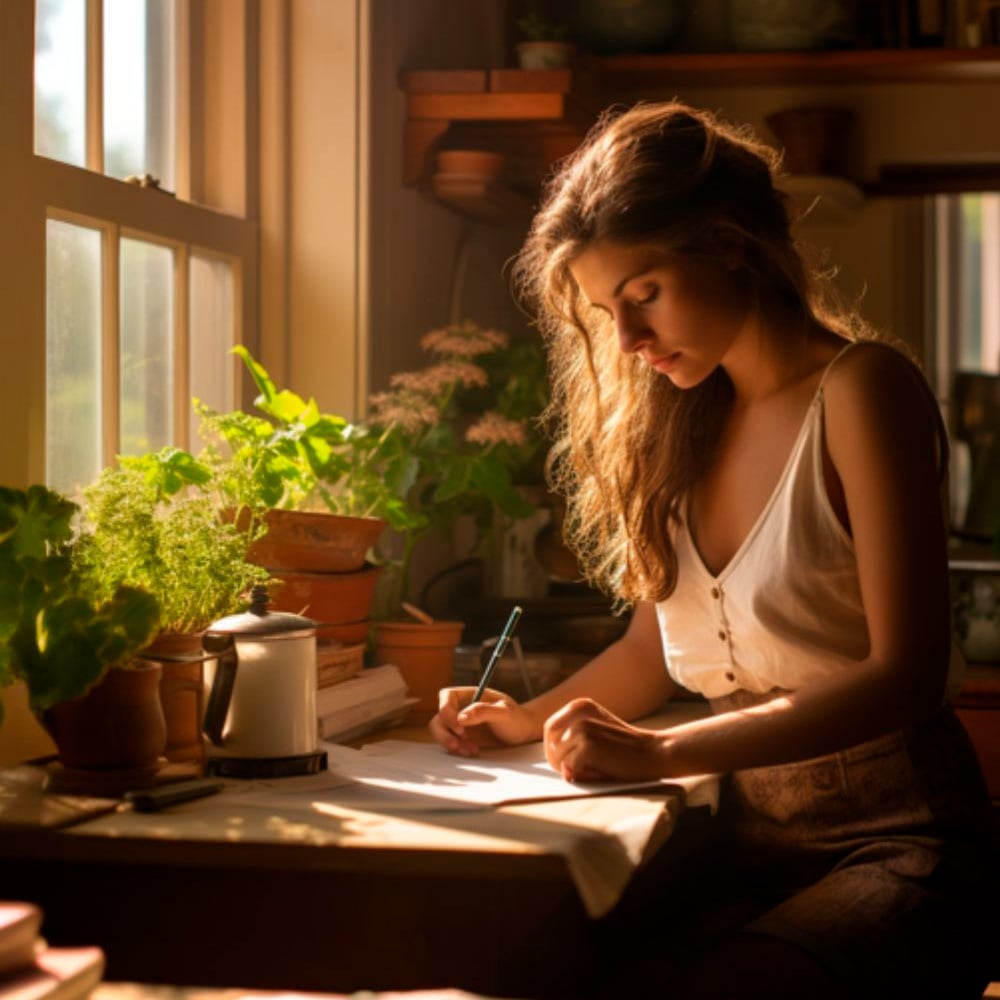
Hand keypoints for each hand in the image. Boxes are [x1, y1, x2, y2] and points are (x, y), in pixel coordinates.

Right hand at [429, 686, 537, 755]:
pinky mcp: (462, 738)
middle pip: (439, 717)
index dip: (446, 711)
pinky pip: (450, 743)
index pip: (446, 697)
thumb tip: (461, 717)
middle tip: (458, 745)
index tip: (460, 728)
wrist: (523, 733)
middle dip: (444, 733)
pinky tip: (473, 752)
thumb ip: (484, 711)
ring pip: (441, 732)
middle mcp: (461, 708)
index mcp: (469, 695)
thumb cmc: (516, 718)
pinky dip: (457, 750)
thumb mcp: (504, 713)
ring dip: (451, 744)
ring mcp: (460, 723)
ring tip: (470, 751)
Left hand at [543, 698, 668, 781]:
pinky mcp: (587, 745)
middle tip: (582, 768)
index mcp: (579, 705)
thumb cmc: (624, 751)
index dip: (556, 749)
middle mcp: (577, 712)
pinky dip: (582, 775)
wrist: (654, 753)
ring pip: (558, 760)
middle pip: (550, 745)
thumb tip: (560, 767)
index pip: (550, 730)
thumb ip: (572, 743)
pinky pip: (569, 769)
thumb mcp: (596, 735)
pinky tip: (602, 769)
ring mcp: (581, 728)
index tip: (570, 759)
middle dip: (560, 762)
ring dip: (573, 770)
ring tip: (597, 766)